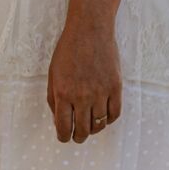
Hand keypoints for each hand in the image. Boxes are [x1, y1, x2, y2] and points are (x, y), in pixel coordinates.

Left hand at [47, 17, 119, 143]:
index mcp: (63, 93)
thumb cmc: (68, 51)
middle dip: (78, 137)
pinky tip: (103, 117)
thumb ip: (53, 98)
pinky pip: (114, 114)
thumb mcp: (53, 73)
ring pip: (99, 125)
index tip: (65, 138)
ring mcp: (100, 93)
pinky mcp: (115, 88)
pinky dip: (109, 120)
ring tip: (90, 127)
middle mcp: (82, 96)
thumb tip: (58, 120)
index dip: (64, 137)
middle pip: (82, 130)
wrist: (90, 31)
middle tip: (77, 136)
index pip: (63, 127)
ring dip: (93, 130)